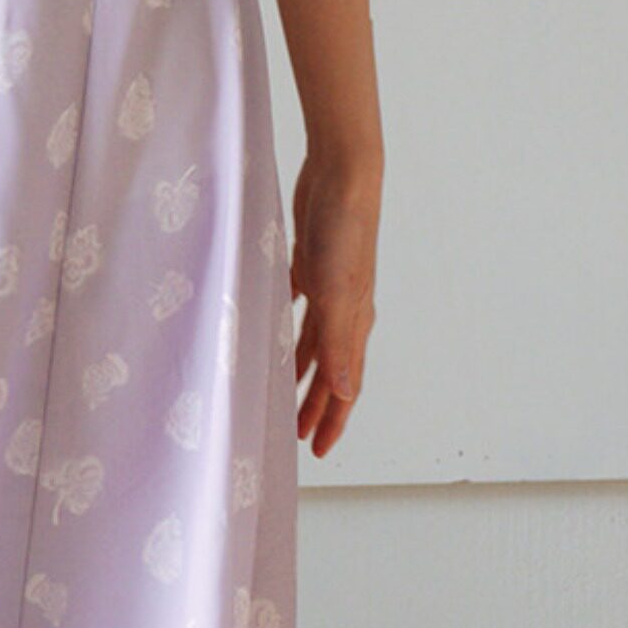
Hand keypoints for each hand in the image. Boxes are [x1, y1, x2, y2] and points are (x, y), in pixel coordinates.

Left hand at [290, 150, 379, 458]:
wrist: (342, 176)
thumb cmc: (344, 233)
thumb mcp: (336, 294)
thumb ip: (337, 345)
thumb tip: (344, 393)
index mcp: (355, 323)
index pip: (345, 387)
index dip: (332, 420)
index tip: (317, 450)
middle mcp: (346, 311)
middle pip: (329, 371)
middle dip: (315, 405)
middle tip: (296, 436)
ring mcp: (329, 288)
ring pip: (313, 343)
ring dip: (301, 371)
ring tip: (283, 394)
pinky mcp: (310, 266)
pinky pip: (299, 309)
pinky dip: (288, 328)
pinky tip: (272, 334)